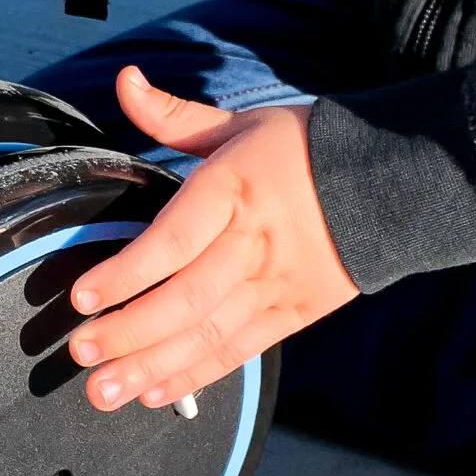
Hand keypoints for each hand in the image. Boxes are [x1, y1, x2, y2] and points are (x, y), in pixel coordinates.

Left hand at [68, 64, 358, 410]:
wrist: (394, 181)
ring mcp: (276, 285)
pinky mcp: (295, 314)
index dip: (126, 275)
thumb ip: (174, 115)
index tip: (83, 298)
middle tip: (80, 351)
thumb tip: (126, 82)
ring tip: (104, 391)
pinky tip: (155, 393)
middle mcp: (253, 244)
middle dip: (128, 332)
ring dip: (151, 367)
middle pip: (185, 299)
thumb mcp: (240, 123)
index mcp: (234, 189)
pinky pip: (239, 352)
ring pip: (207, 336)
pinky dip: (196, 376)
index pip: (173, 240)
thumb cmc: (303, 149)